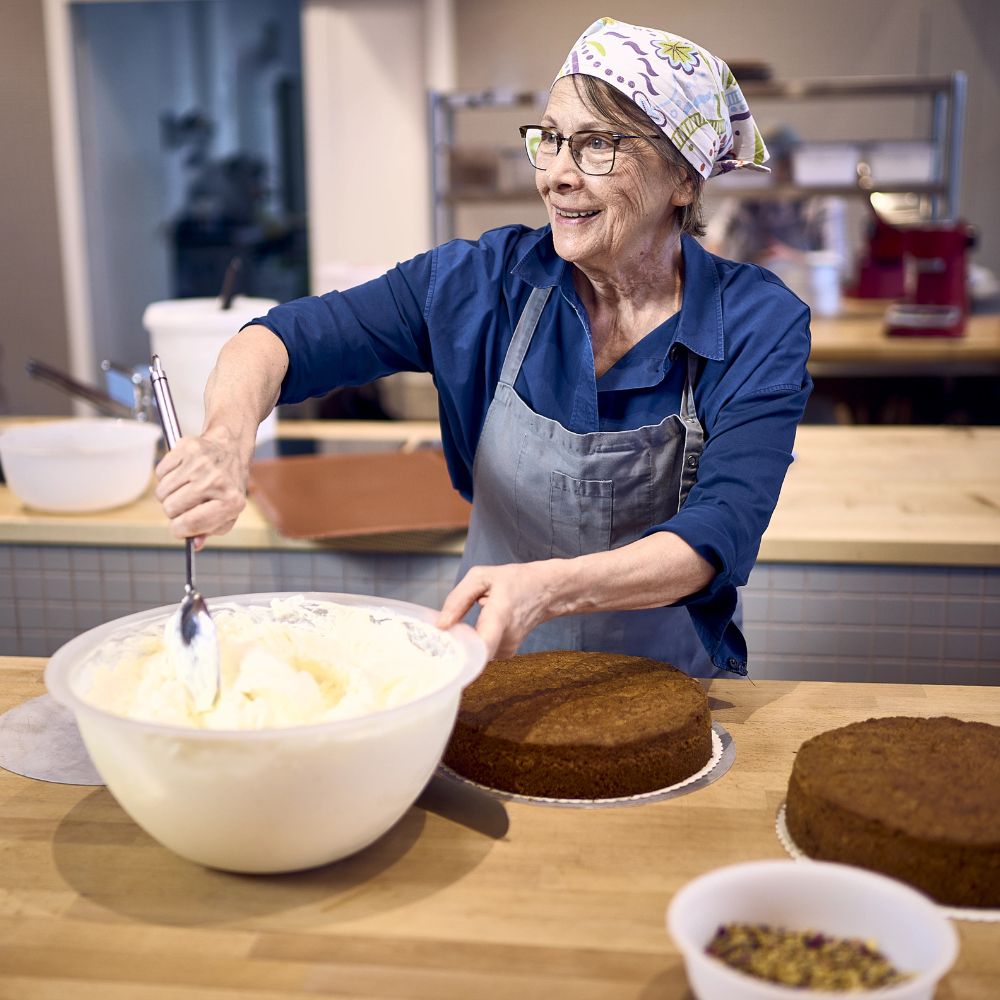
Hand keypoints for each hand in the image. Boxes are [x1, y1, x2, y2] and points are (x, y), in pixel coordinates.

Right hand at [154, 431, 248, 548]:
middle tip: (185, 503)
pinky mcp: (187, 448)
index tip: (178, 528)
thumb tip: (194, 544)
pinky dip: (165, 476)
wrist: (230, 449)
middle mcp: (216, 481)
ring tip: (184, 487)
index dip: (179, 530)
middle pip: (171, 509)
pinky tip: (181, 473)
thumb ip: (210, 530)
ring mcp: (201, 464)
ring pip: (162, 492)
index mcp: (231, 501)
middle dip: (173, 511)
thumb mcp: (228, 512)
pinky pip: (159, 472)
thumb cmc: (226, 486)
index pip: (192, 524)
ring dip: (168, 494)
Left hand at [437, 561, 558, 659]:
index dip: (462, 654)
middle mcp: (506, 637)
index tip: (444, 652)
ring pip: (474, 653)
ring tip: (466, 622)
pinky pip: (481, 652)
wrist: (548, 590)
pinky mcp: (506, 653)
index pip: (484, 645)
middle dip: (453, 643)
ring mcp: (508, 648)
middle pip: (470, 652)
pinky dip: (474, 642)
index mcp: (500, 614)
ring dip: (464, 641)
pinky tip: (477, 628)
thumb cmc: (515, 580)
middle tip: (443, 630)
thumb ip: (458, 599)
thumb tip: (441, 625)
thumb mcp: (482, 576)